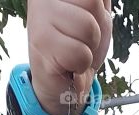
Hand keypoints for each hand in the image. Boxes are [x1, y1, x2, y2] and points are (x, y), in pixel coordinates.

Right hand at [27, 0, 111, 114]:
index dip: (99, 11)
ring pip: (88, 28)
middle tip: (80, 40)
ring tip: (74, 52)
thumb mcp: (96, 13)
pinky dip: (81, 65)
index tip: (86, 21)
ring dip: (89, 49)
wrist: (63, 83)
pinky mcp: (41, 45)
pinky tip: (68, 65)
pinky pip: (80, 53)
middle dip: (96, 30)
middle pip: (93, 4)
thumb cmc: (81, 45)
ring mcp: (39, 18)